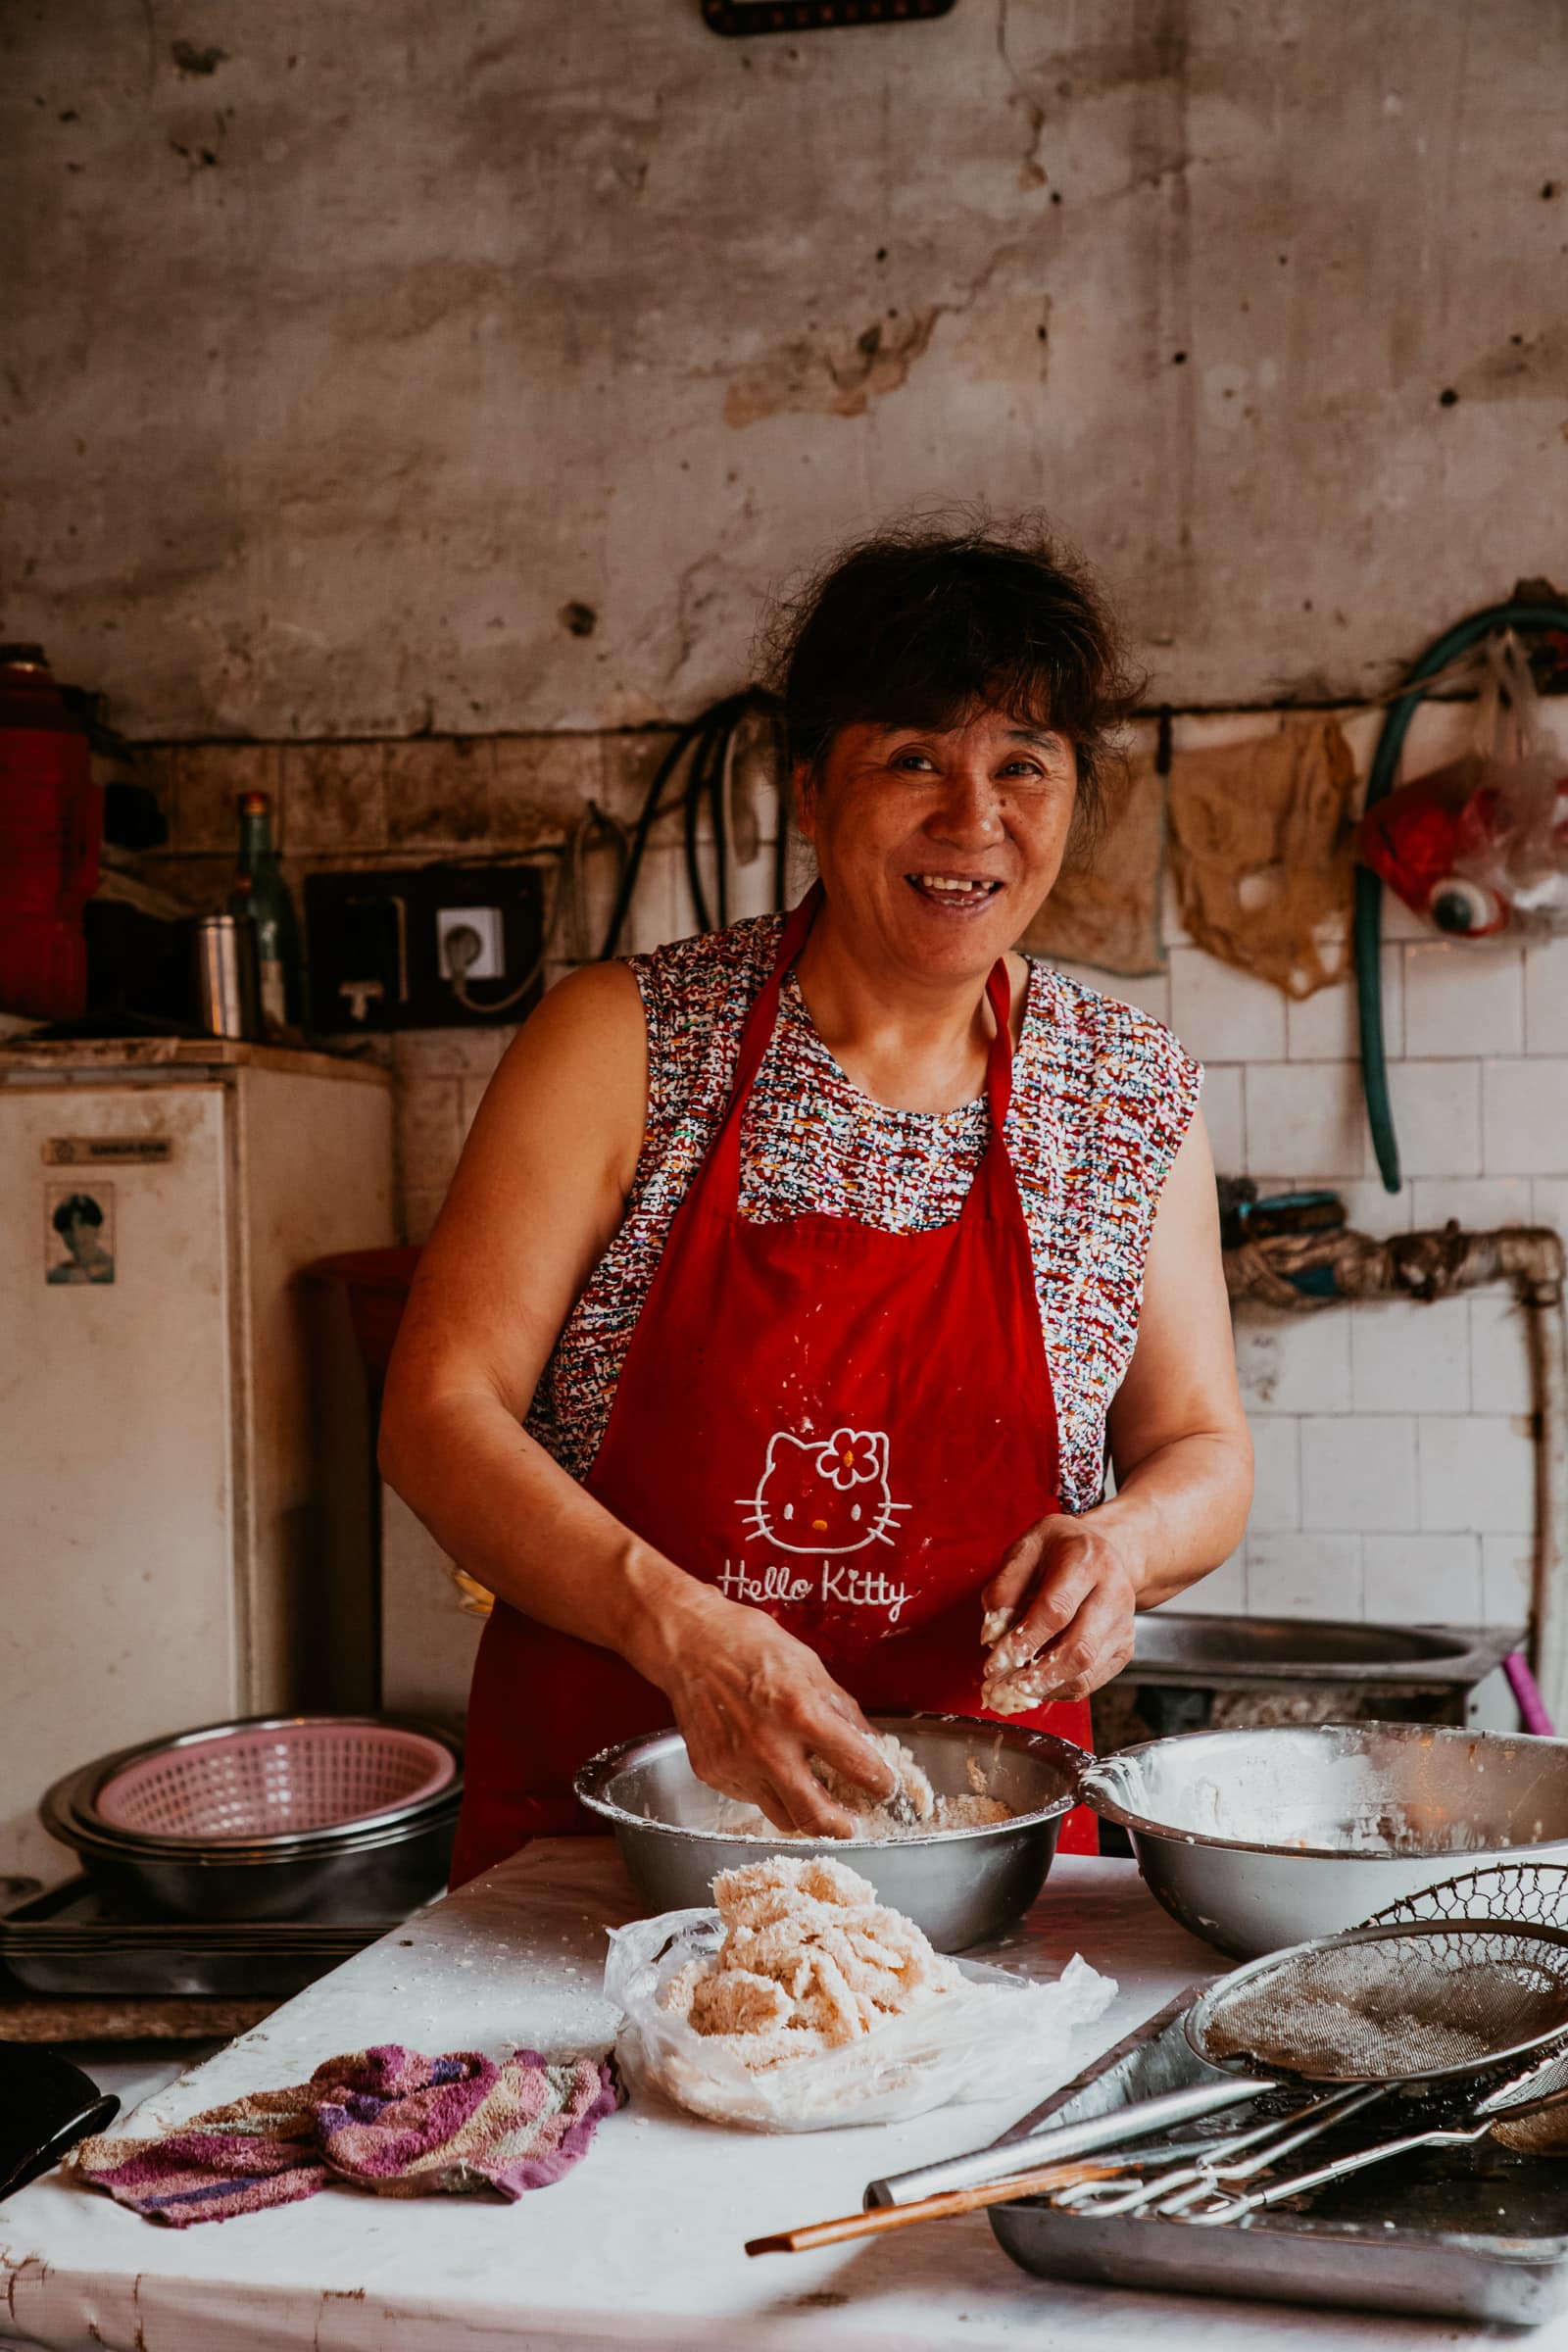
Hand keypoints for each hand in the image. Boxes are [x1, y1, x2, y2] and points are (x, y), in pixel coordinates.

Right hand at [652, 1593, 896, 1836]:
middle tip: (852, 1824)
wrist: (689, 1643)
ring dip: (804, 1813)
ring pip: (782, 1817)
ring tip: (811, 1798)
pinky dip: (767, 1791)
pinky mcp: (712, 1773)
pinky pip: (751, 1798)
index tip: (885, 1787)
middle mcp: (768, 1747)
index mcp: (801, 1712)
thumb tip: (869, 1743)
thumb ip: (841, 1710)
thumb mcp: (810, 1667)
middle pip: (816, 1815)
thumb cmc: (751, 1645)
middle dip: (842, 1827)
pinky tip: (768, 1768)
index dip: (880, 1782)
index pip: (856, 1765)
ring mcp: (736, 1765)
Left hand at [979, 1512, 1139, 1713]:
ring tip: (1014, 1691)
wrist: (1104, 1549)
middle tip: (1003, 1686)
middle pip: (1079, 1648)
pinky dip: (1060, 1689)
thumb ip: (1005, 1586)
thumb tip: (992, 1631)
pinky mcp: (1124, 1647)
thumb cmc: (1061, 1549)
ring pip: (1087, 1671)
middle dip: (1037, 1675)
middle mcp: (1113, 1593)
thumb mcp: (1027, 1547)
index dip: (1023, 1641)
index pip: (1055, 1611)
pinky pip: (1092, 1680)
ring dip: (1047, 1688)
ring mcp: (1123, 1624)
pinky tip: (1037, 1686)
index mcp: (1086, 1561)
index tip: (994, 1663)